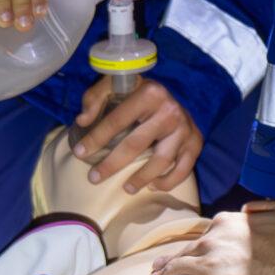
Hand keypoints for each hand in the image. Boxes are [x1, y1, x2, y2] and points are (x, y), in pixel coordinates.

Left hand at [73, 76, 203, 193]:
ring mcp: (185, 128)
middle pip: (136, 144)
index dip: (96, 138)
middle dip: (112, 164)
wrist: (172, 98)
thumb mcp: (116, 85)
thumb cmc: (138, 95)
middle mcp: (170, 110)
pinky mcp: (195, 142)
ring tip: (125, 189)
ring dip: (141, 178)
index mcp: (150, 93)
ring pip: (161, 160)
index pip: (117, 120)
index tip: (79, 153)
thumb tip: (82, 121)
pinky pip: (183, 169)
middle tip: (93, 179)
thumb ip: (95, 97)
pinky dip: (168, 181)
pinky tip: (152, 186)